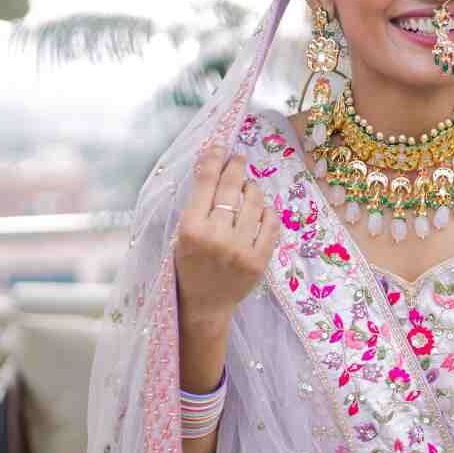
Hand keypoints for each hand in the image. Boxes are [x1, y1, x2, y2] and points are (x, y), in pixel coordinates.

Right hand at [174, 145, 280, 331]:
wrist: (205, 305)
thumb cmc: (189, 266)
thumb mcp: (182, 235)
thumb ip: (196, 206)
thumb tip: (212, 168)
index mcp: (190, 229)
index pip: (205, 184)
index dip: (213, 160)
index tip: (219, 147)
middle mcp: (215, 237)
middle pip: (230, 189)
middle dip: (236, 167)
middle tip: (239, 157)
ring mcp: (240, 249)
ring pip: (253, 204)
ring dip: (252, 189)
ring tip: (249, 186)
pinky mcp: (259, 261)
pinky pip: (270, 225)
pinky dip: (267, 212)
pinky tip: (262, 210)